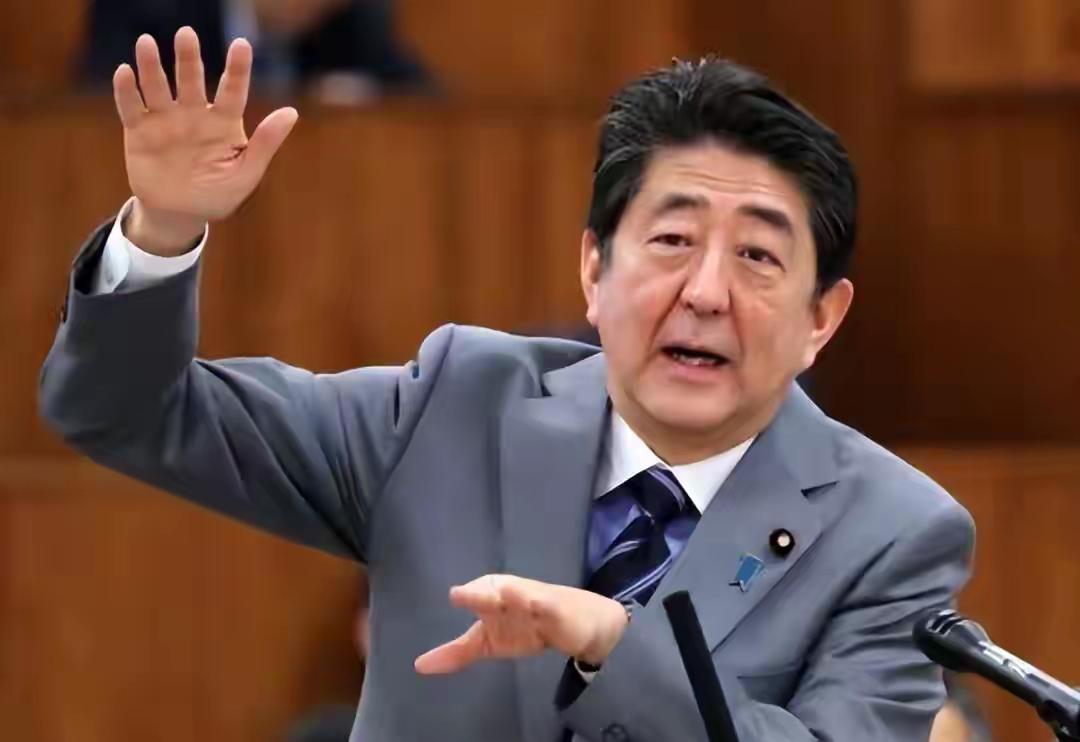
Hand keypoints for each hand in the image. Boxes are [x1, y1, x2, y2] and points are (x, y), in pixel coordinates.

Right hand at [114, 27, 298, 254]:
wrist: (181, 214)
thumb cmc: (218, 193)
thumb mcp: (246, 172)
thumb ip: (265, 143)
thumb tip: (291, 112)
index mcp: (224, 122)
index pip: (233, 90)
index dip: (237, 69)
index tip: (242, 45)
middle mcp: (194, 114)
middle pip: (191, 80)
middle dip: (188, 58)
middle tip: (187, 34)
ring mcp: (165, 120)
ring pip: (158, 87)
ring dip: (152, 66)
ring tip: (147, 42)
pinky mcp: (140, 131)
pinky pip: (132, 108)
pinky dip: (127, 91)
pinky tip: (125, 72)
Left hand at [414, 575, 629, 674]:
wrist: (576, 625)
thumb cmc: (526, 627)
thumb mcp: (488, 642)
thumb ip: (456, 652)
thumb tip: (419, 665)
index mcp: (490, 593)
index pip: (475, 595)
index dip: (468, 596)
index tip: (455, 596)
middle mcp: (509, 592)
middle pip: (492, 593)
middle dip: (478, 593)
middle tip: (459, 594)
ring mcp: (533, 599)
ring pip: (521, 595)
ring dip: (514, 594)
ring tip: (503, 592)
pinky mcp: (555, 609)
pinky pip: (547, 606)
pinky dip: (542, 604)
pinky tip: (537, 603)